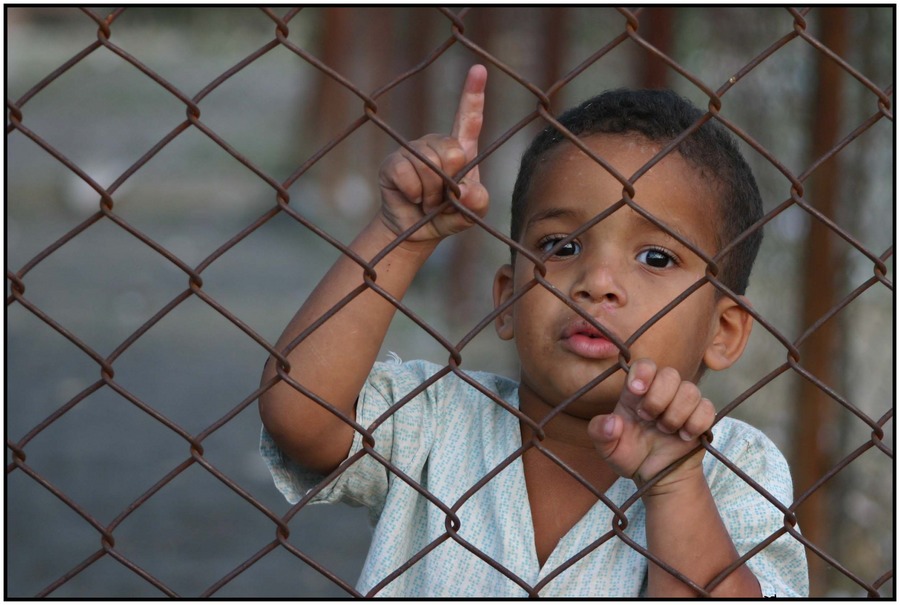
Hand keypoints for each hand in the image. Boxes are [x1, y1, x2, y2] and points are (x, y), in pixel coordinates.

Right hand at [378, 64, 488, 241]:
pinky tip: (412, 198)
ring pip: (429, 165)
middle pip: (452, 152)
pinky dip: (414, 193)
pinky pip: (407, 173)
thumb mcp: (471, 213)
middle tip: (442, 199)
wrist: (416, 232)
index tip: (478, 69)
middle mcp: (436, 143)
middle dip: (449, 184)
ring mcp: (412, 149)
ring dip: (431, 194)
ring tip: (427, 201)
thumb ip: (478, 203)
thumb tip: (467, 191)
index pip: (469, 118)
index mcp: (461, 148)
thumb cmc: (447, 215)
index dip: (473, 94)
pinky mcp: (393, 162)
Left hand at [588, 359, 715, 489]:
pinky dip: (696, 423)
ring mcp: (682, 404)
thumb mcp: (606, 449)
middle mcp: (661, 393)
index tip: (637, 390)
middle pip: (670, 373)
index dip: (643, 372)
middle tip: (649, 418)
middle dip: (659, 397)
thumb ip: (599, 433)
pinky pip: (707, 408)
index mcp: (636, 394)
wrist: (656, 478)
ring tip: (665, 430)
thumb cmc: (630, 457)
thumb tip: (612, 422)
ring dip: (676, 413)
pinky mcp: (700, 418)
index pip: (645, 365)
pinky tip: (684, 436)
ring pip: (690, 390)